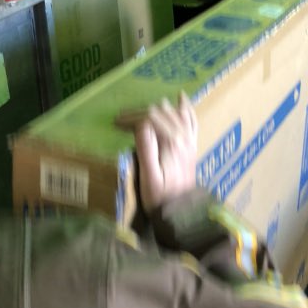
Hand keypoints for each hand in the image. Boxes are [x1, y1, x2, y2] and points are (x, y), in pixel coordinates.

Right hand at [120, 93, 198, 212]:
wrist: (181, 211)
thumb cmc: (159, 197)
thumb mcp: (148, 177)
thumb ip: (146, 149)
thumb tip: (141, 124)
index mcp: (171, 142)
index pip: (149, 118)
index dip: (131, 117)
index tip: (115, 123)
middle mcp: (183, 136)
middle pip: (160, 113)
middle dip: (138, 113)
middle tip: (120, 120)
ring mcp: (189, 140)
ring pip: (172, 113)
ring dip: (154, 109)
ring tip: (136, 112)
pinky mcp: (191, 145)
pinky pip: (191, 120)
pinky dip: (185, 107)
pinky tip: (181, 97)